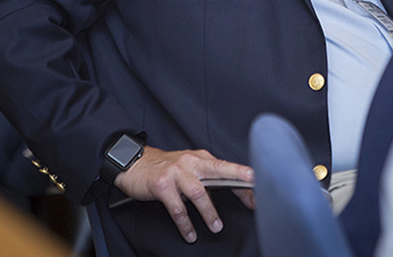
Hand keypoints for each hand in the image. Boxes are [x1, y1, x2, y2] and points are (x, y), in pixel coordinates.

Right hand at [113, 146, 254, 243]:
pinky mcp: (162, 185)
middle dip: (237, 176)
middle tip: (252, 186)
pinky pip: (177, 207)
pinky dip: (185, 223)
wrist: (135, 164)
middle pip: (219, 169)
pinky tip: (190, 233)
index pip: (226, 168)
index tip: (257, 192)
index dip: (243, 180)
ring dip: (209, 212)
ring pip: (198, 193)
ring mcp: (176, 172)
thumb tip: (235, 190)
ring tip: (216, 227)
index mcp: (201, 158)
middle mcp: (191, 162)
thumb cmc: (167, 168)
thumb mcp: (190, 167)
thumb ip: (209, 176)